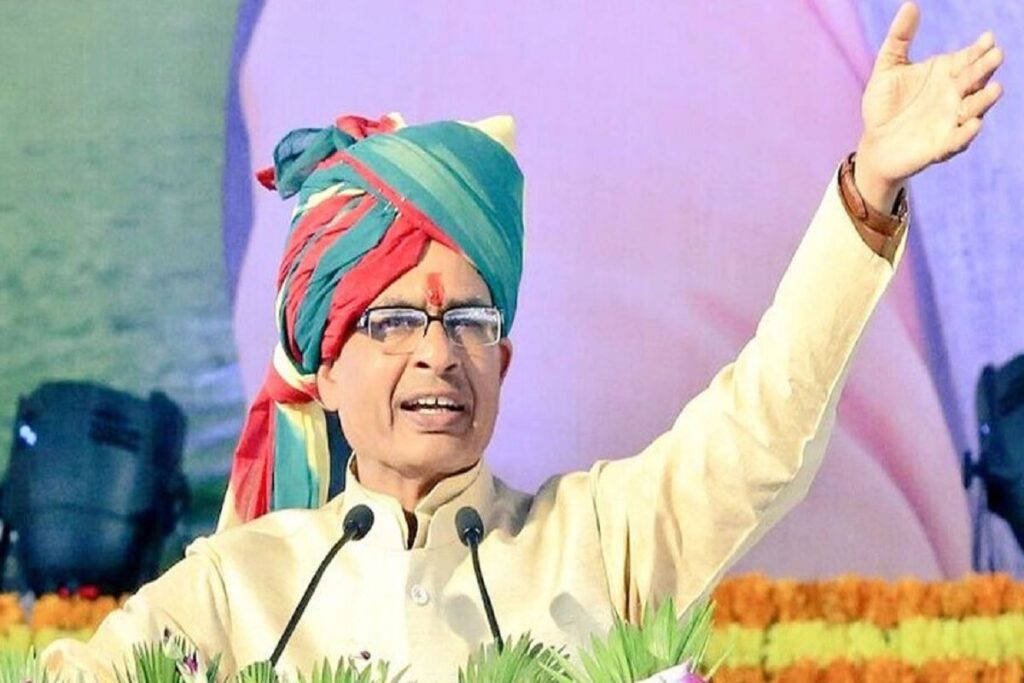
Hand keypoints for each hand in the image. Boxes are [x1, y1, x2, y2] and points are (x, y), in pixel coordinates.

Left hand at [854, 2, 1003, 211]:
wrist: (874, 144)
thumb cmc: (884, 105)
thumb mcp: (888, 68)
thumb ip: (899, 38)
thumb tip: (911, 4)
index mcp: (946, 74)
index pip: (968, 58)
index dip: (978, 49)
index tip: (987, 38)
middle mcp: (955, 96)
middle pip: (975, 80)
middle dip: (985, 69)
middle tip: (996, 55)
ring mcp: (951, 121)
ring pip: (973, 109)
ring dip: (984, 100)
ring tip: (995, 88)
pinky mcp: (941, 146)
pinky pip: (957, 140)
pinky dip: (966, 133)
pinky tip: (973, 124)